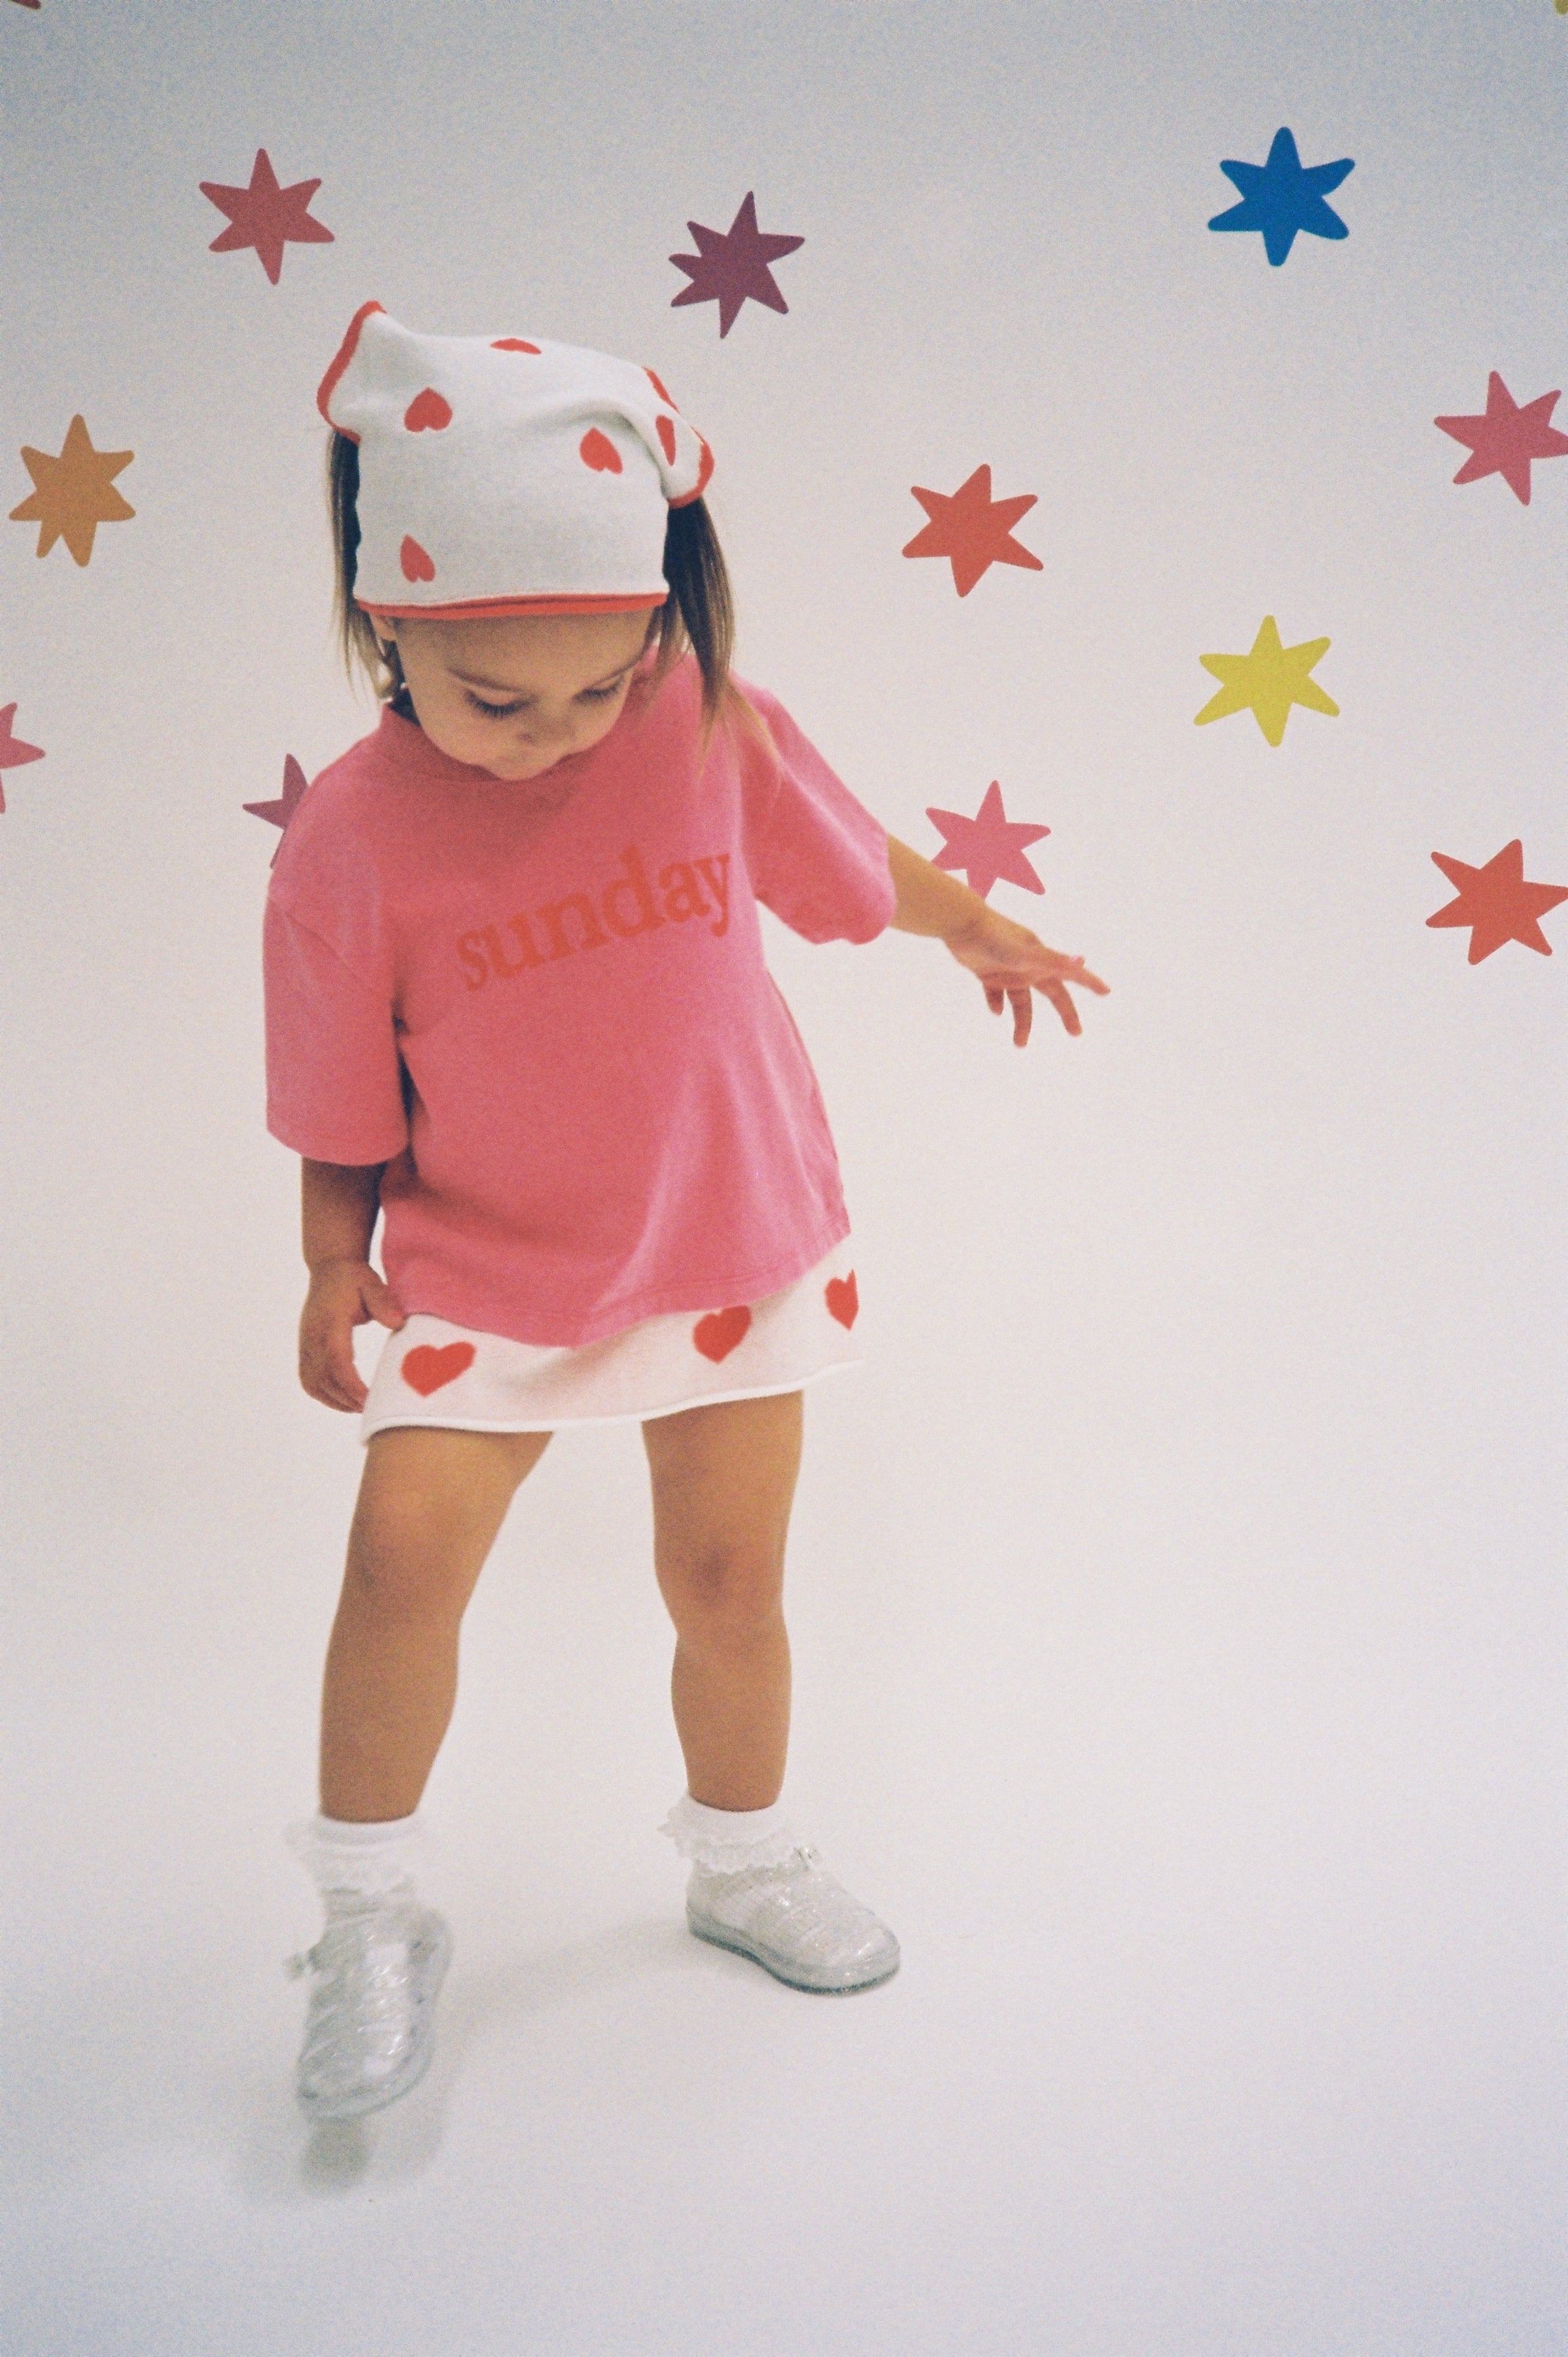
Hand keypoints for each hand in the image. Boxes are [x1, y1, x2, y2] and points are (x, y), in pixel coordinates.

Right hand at [299, 1258, 406, 1412]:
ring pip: (313, 1382)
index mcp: (329, 1322)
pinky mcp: (304, 1348)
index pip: (337, 1361)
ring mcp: (305, 1343)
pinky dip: (322, 1394)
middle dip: (346, 1398)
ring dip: (334, 1399)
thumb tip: (398, 1322)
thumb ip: (384, 1302)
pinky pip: (307, 1378)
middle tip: (372, 1409)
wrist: (329, 1269)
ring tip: (360, 1408)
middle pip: (324, 1377)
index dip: (351, 1384)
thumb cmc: (353, 1278)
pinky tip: (342, 1400)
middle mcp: (312, 1336)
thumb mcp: (372, 1284)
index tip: (368, 1399)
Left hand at [944, 905, 1109, 1043]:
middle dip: (1066, 1013)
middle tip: (1076, 1032)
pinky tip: (996, 1012)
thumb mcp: (1026, 953)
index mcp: (1041, 961)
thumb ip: (1052, 960)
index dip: (1089, 982)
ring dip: (1022, 1022)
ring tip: (1020, 1044)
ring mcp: (1009, 969)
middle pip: (1053, 994)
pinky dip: (997, 1003)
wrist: (961, 924)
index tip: (1106, 991)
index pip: (1072, 974)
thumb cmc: (996, 938)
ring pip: (1021, 1001)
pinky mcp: (988, 971)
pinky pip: (996, 993)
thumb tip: (1082, 960)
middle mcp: (1029, 966)